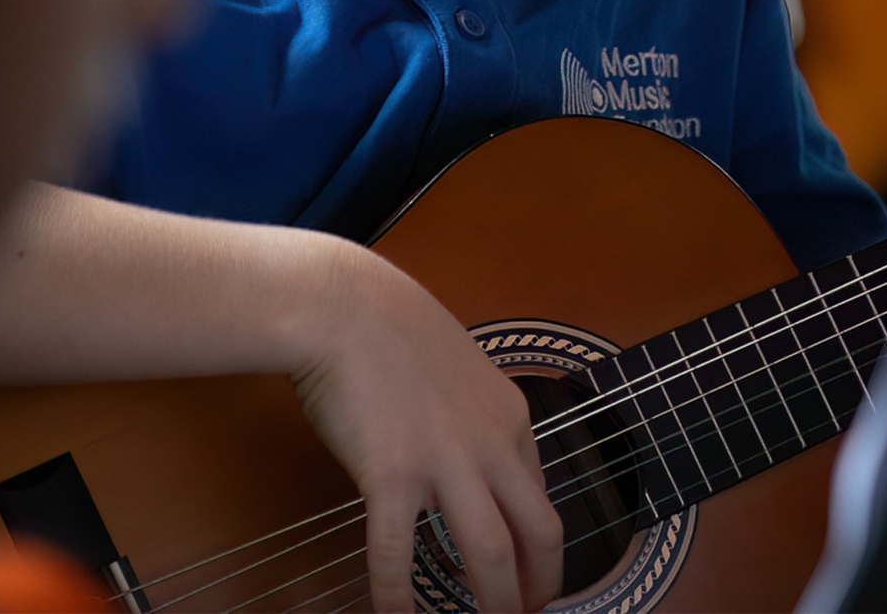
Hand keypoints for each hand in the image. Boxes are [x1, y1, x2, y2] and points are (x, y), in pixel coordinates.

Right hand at [290, 243, 561, 612]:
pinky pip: (399, 554)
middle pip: (537, 532)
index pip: (542, 496)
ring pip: (488, 551)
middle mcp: (490, 440)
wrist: (345, 303)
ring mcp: (444, 458)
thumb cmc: (392, 328)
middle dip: (535, 588)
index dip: (541, 549)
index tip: (531, 576)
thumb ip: (474, 419)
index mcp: (509, 415)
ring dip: (491, 601)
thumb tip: (472, 467)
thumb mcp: (460, 368)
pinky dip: (397, 597)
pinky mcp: (392, 473)